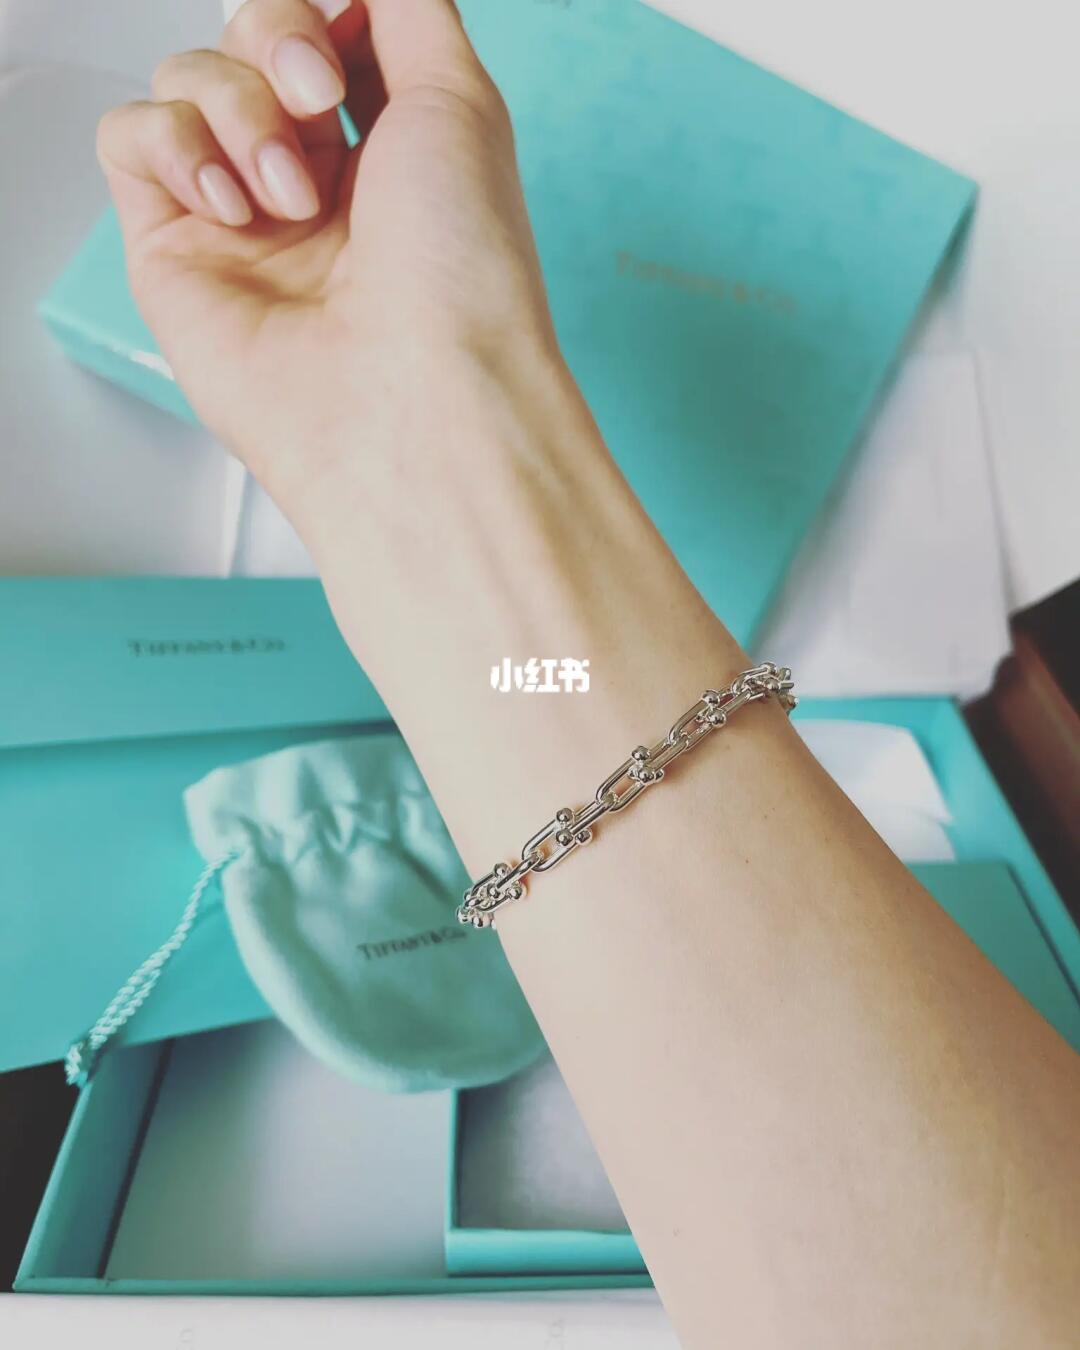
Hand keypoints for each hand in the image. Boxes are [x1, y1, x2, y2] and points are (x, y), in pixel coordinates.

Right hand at [97, 0, 560, 511]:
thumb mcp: (461, 101)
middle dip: (278, 44)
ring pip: (185, 79)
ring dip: (236, 109)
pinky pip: (129, 138)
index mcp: (385, 151)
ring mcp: (241, 220)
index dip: (324, 19)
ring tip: (288, 193)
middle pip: (245, 41)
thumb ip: (407, 11)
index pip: (321, 36)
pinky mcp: (174, 254)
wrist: (413, 393)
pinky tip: (232, 207)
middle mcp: (311, 185)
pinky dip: (173, 147)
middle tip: (315, 98)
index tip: (348, 52)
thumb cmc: (456, 273)